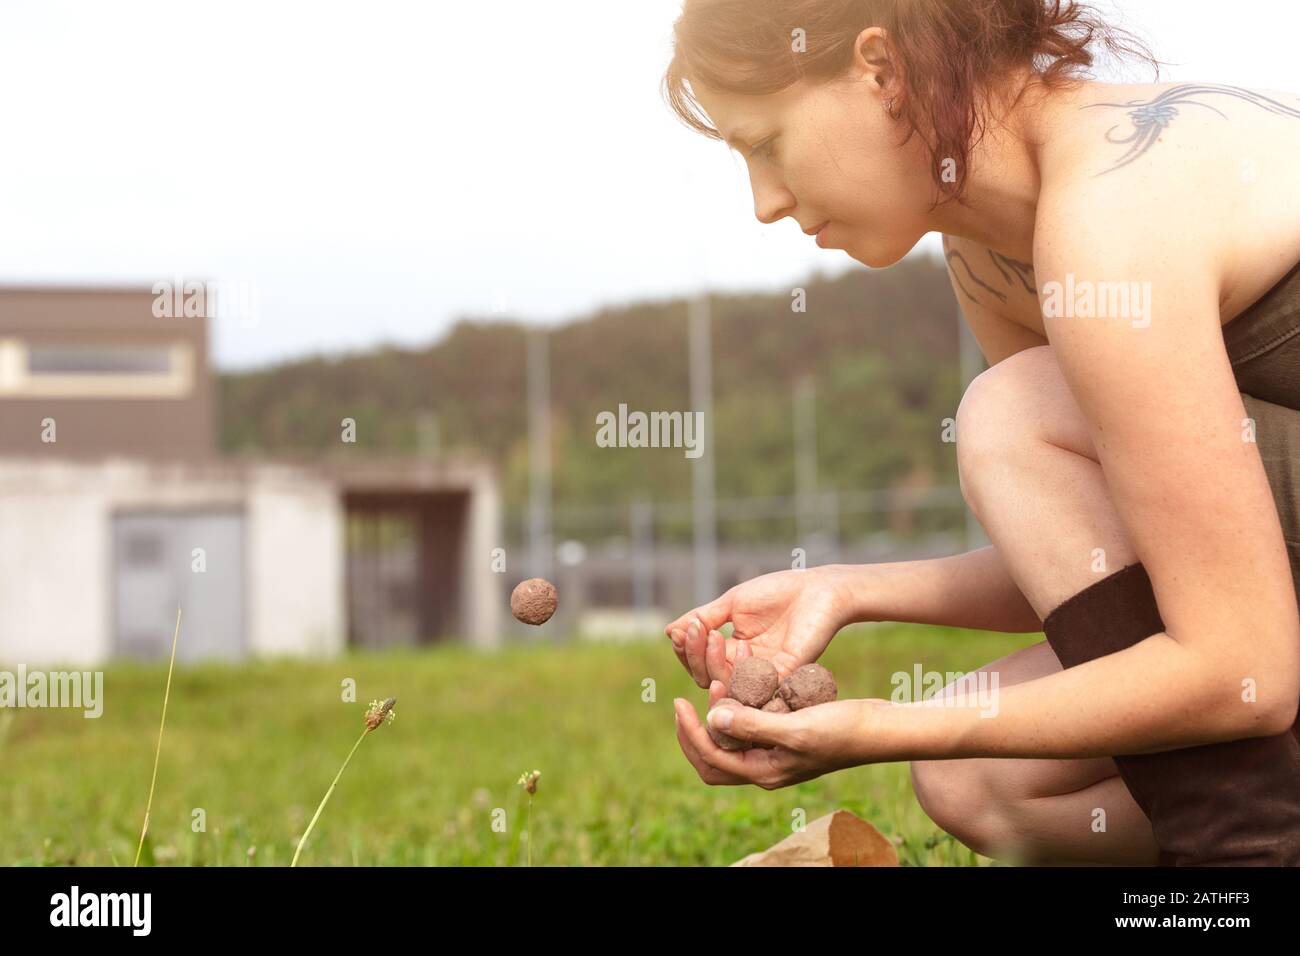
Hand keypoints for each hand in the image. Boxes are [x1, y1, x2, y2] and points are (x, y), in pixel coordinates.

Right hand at [664, 565, 858, 688]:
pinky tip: (735, 647)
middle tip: (697, 629)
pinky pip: (754, 689)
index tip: (683, 629)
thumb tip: (670, 632)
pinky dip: (738, 674)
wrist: (819, 589)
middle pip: (708, 677)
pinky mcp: (783, 678)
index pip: (700, 662)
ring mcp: (764, 675)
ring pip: (725, 685)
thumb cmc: (778, 592)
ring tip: (712, 633)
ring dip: (711, 661)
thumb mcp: (732, 603)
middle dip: (695, 655)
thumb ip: (703, 618)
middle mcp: (746, 668)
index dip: (688, 650)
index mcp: (733, 651)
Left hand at [672, 682, 893, 788]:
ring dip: (715, 715)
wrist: (879, 727)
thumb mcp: (796, 727)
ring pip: (730, 739)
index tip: (680, 702)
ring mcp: (775, 752)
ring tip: (714, 682)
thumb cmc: (843, 730)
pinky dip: (737, 705)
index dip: (691, 732)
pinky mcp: (785, 734)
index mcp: (764, 772)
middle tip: (681, 702)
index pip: (712, 758)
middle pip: (712, 759)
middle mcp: (765, 766)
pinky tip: (737, 681)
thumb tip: (712, 719)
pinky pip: (749, 724)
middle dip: (692, 732)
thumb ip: (754, 725)